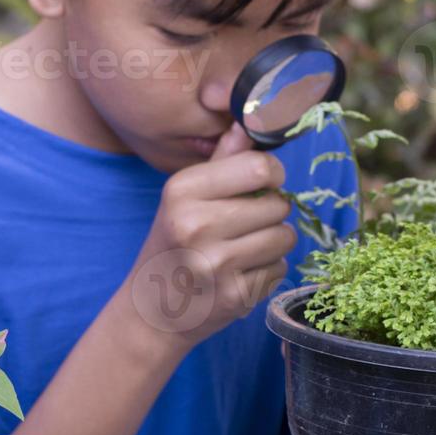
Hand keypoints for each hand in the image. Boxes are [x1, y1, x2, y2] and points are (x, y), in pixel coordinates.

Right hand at [122, 122, 294, 349]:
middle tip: (246, 225)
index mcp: (182, 192)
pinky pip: (280, 269)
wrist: (151, 312)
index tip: (264, 183)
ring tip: (244, 249)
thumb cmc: (171, 246)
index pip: (259, 167)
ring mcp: (216, 264)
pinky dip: (267, 271)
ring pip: (284, 237)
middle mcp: (196, 226)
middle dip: (271, 212)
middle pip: (278, 204)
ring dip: (273, 242)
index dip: (272, 174)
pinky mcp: (235, 295)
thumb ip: (220, 161)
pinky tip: (240, 274)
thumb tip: (249, 122)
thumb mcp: (182, 199)